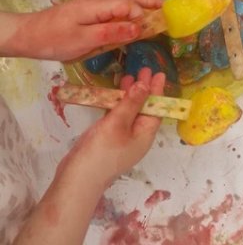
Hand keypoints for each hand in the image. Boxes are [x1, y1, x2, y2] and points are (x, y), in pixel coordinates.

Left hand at [8, 0, 163, 60]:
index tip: (158, 24)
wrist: (29, 34)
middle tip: (169, 5)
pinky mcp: (93, 4)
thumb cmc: (54, 40)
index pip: (127, 5)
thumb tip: (138, 27)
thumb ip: (111, 32)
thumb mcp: (82, 40)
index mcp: (97, 6)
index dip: (143, 14)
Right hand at [58, 68, 165, 188]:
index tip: (158, 74)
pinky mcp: (108, 139)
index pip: (155, 108)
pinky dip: (117, 104)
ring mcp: (122, 138)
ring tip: (128, 76)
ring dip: (129, 95)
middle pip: (144, 108)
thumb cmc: (100, 152)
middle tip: (143, 69)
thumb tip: (145, 85)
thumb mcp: (117, 124)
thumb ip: (131, 103)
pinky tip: (113, 93)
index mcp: (145, 134)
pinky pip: (117, 117)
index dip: (157, 90)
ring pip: (130, 111)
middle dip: (143, 89)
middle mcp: (137, 136)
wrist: (76, 181)